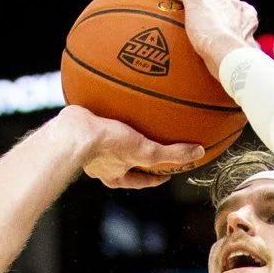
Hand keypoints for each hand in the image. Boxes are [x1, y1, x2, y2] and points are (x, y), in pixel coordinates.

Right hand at [62, 106, 204, 187]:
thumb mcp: (146, 152)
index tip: (167, 172)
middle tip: (147, 146)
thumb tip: (199, 153)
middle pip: (124, 162)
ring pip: (108, 141)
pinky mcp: (79, 126)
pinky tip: (110, 92)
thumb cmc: (108, 147)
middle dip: (136, 156)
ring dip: (119, 132)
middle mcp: (102, 164)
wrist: (74, 132)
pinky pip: (95, 116)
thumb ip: (172, 154)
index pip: (141, 181)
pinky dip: (104, 108)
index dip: (155, 177)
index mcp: (115, 176)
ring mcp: (88, 146)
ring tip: (128, 119)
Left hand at [145, 0, 259, 75]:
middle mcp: (231, 6)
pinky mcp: (195, 1)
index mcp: (245, 20)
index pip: (244, 11)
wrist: (231, 54)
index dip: (239, 9)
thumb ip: (243, 71)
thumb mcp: (246, 67)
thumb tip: (244, 88)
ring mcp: (213, 0)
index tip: (235, 10)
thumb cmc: (241, 65)